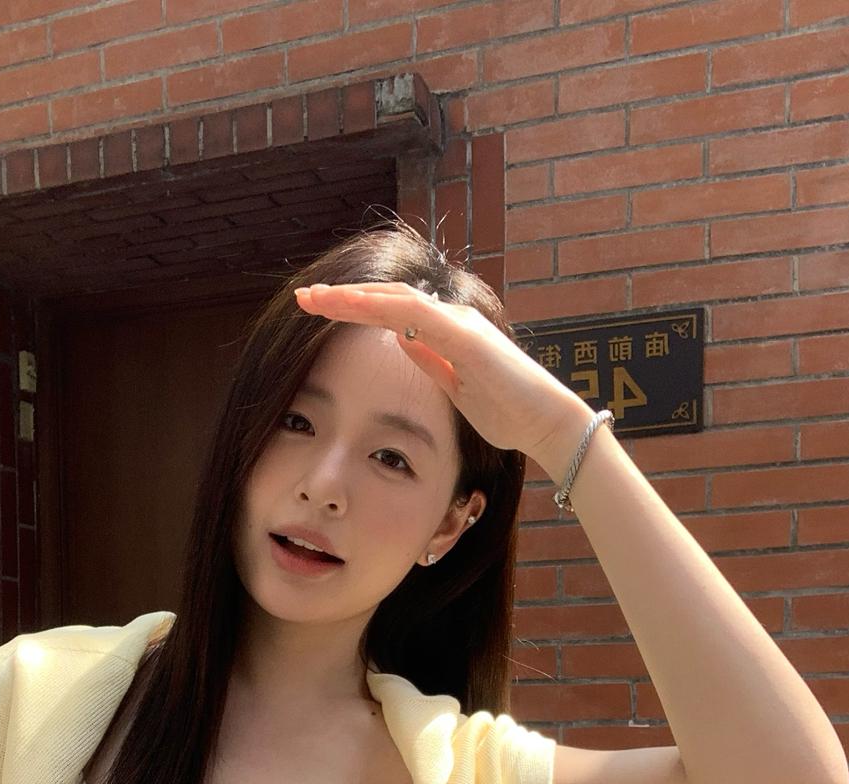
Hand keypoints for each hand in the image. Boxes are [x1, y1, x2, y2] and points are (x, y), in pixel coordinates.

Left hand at [293, 280, 590, 468]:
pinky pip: (418, 315)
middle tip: (303, 297)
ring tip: (316, 299)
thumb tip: (401, 341)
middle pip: (387, 299)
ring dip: (353, 298)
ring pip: (396, 300)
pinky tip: (355, 306)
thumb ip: (430, 360)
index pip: (391, 312)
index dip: (354, 309)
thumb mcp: (454, 387)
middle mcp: (451, 318)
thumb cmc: (505, 411)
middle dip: (343, 298)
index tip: (318, 312)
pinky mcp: (466, 337)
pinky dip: (384, 308)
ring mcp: (459, 323)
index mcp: (446, 331)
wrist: (545, 421)